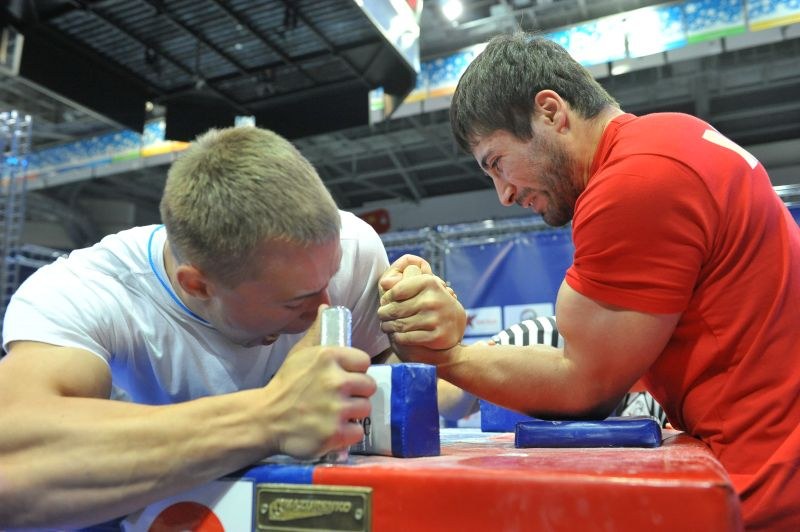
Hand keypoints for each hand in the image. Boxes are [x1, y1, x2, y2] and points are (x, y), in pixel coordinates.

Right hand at [262, 305, 375, 458]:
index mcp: (330, 357)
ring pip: (365, 408)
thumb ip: (317, 332)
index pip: (364, 361)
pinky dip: (348, 434)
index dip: (355, 370)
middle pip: (369, 386)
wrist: (265, 418)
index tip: (344, 376)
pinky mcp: (335, 434)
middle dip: (357, 392)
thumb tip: (327, 307)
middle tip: (340, 397)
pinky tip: (333, 429)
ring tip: (336, 413)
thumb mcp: (300, 353)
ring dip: (353, 413)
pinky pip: (358, 432)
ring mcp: (337, 409)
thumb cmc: (286, 384)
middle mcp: (336, 381)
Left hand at [377, 258, 466, 359]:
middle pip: (395, 309)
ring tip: (385, 326)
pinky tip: (396, 336)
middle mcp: (432, 299)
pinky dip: (398, 338)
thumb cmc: (433, 303)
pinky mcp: (436, 336)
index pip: (396, 291)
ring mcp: (435, 318)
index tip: (384, 302)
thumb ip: (405, 281)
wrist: (456, 325)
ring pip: (399, 324)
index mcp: (429, 282)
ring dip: (388, 327)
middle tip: (382, 316)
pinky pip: (406, 338)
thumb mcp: (424, 287)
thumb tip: (383, 282)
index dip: (387, 298)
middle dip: (384, 314)